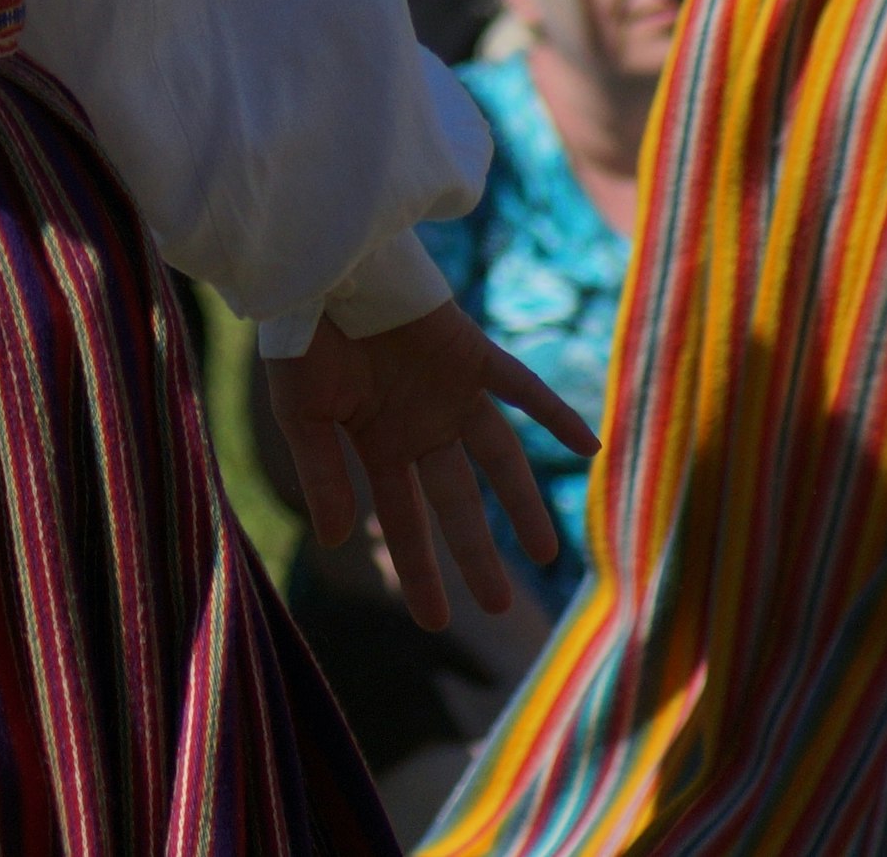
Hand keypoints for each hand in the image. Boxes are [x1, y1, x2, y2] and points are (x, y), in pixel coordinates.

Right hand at [263, 301, 598, 630]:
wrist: (317, 265)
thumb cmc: (299, 337)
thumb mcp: (302, 414)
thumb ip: (321, 474)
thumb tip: (339, 541)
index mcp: (378, 444)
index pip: (405, 521)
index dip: (420, 572)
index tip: (434, 622)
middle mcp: (420, 425)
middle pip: (456, 502)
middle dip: (474, 554)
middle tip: (498, 605)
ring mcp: (449, 392)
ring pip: (498, 458)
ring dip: (522, 503)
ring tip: (546, 554)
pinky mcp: (470, 353)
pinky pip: (522, 388)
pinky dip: (555, 414)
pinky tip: (588, 447)